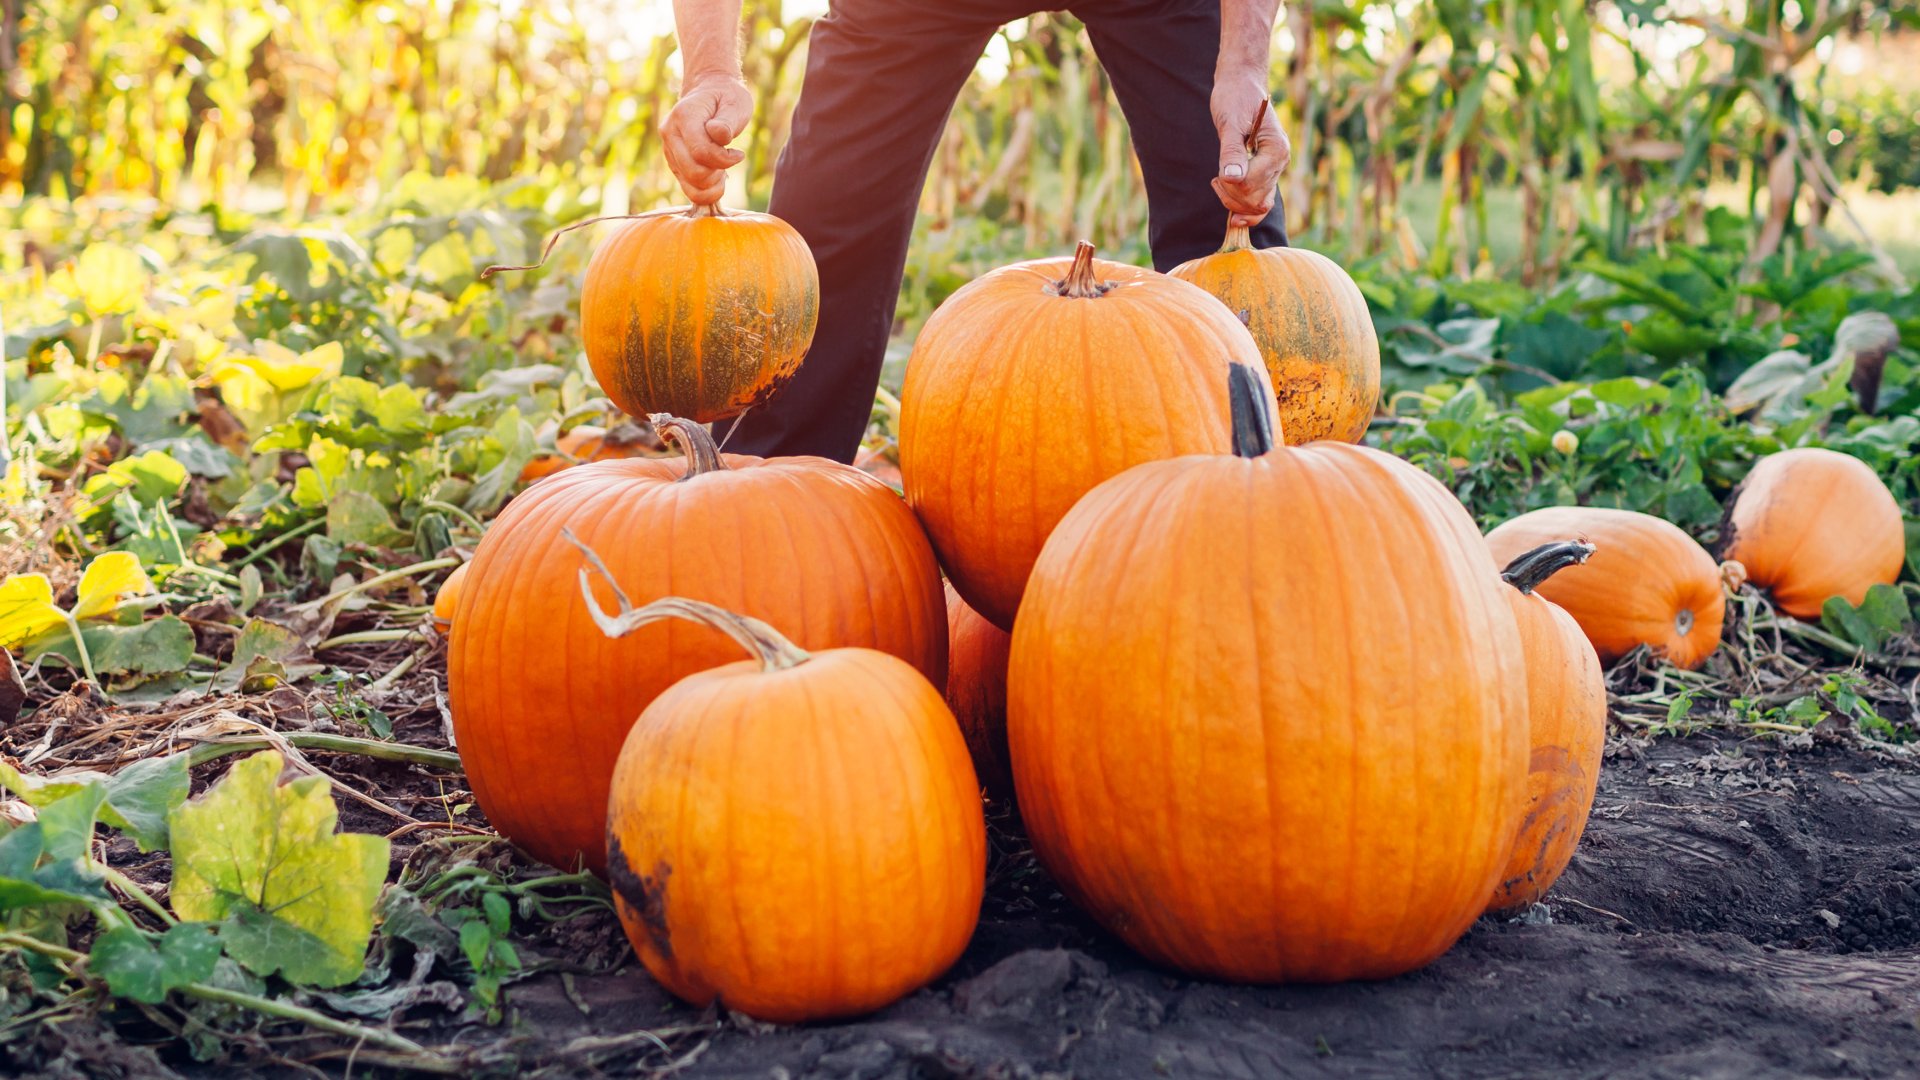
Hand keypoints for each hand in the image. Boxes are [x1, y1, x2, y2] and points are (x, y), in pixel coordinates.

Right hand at [663, 74, 754, 206]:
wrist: (710, 93)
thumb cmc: (726, 98)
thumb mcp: (735, 103)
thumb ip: (727, 121)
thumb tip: (718, 135)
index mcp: (683, 116)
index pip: (701, 151)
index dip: (724, 159)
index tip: (739, 153)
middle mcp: (670, 133)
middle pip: (694, 172)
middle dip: (718, 173)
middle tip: (730, 159)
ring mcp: (669, 150)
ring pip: (691, 186)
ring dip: (714, 185)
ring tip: (723, 169)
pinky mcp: (674, 164)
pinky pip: (689, 190)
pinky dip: (707, 191)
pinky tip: (717, 177)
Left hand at [1210, 76, 1289, 228]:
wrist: (1241, 84)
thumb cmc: (1235, 98)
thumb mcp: (1229, 122)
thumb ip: (1231, 151)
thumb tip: (1232, 178)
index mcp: (1276, 149)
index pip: (1252, 184)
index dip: (1231, 186)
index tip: (1216, 176)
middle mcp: (1281, 160)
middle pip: (1256, 199)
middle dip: (1231, 196)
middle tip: (1215, 180)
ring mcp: (1275, 167)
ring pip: (1259, 204)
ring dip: (1235, 202)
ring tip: (1219, 184)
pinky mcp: (1266, 171)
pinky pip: (1260, 199)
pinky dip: (1245, 207)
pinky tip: (1231, 211)